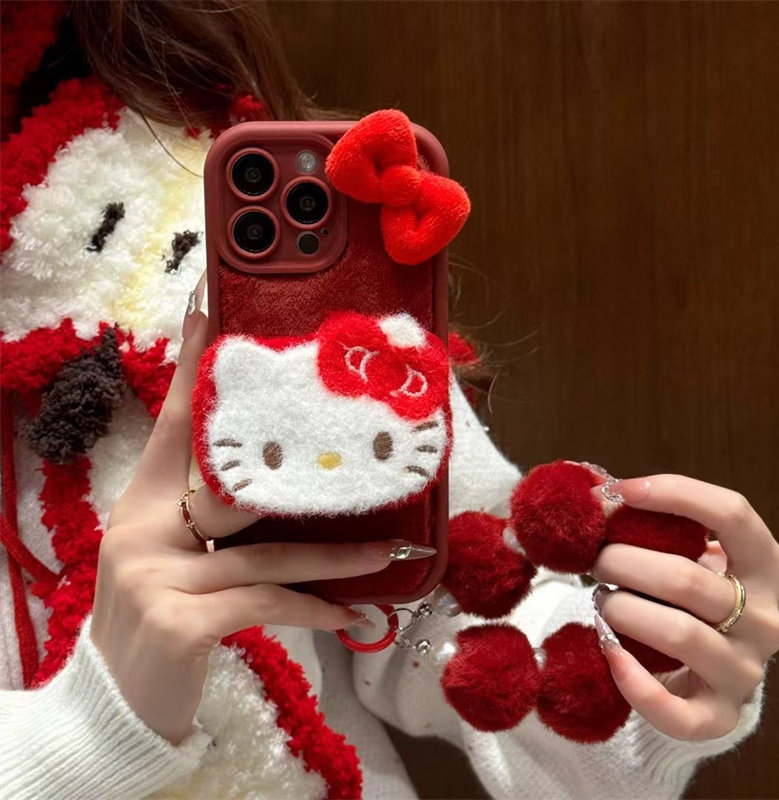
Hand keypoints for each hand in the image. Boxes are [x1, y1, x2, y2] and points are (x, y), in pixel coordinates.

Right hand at [90, 273, 403, 744]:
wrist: (110, 706)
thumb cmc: (152, 624)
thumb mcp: (171, 565)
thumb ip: (211, 530)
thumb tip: (276, 501)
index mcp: (141, 507)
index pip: (173, 427)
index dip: (192, 368)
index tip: (208, 310)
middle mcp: (141, 531)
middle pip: (239, 489)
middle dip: (306, 484)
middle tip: (369, 465)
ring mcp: (155, 576)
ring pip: (269, 553)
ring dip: (337, 558)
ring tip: (388, 555)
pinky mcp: (180, 623)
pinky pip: (266, 602)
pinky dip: (314, 611)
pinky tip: (350, 616)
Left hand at [588, 474, 778, 739]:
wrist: (703, 663)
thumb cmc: (687, 592)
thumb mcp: (685, 551)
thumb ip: (652, 523)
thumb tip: (596, 493)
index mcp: (767, 566)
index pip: (733, 514)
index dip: (674, 493)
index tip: (619, 491)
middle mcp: (766, 619)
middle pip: (687, 579)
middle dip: (623, 562)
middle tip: (594, 559)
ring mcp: (747, 670)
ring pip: (679, 633)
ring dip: (622, 609)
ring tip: (601, 600)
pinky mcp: (720, 715)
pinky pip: (677, 711)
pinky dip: (634, 681)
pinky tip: (609, 651)